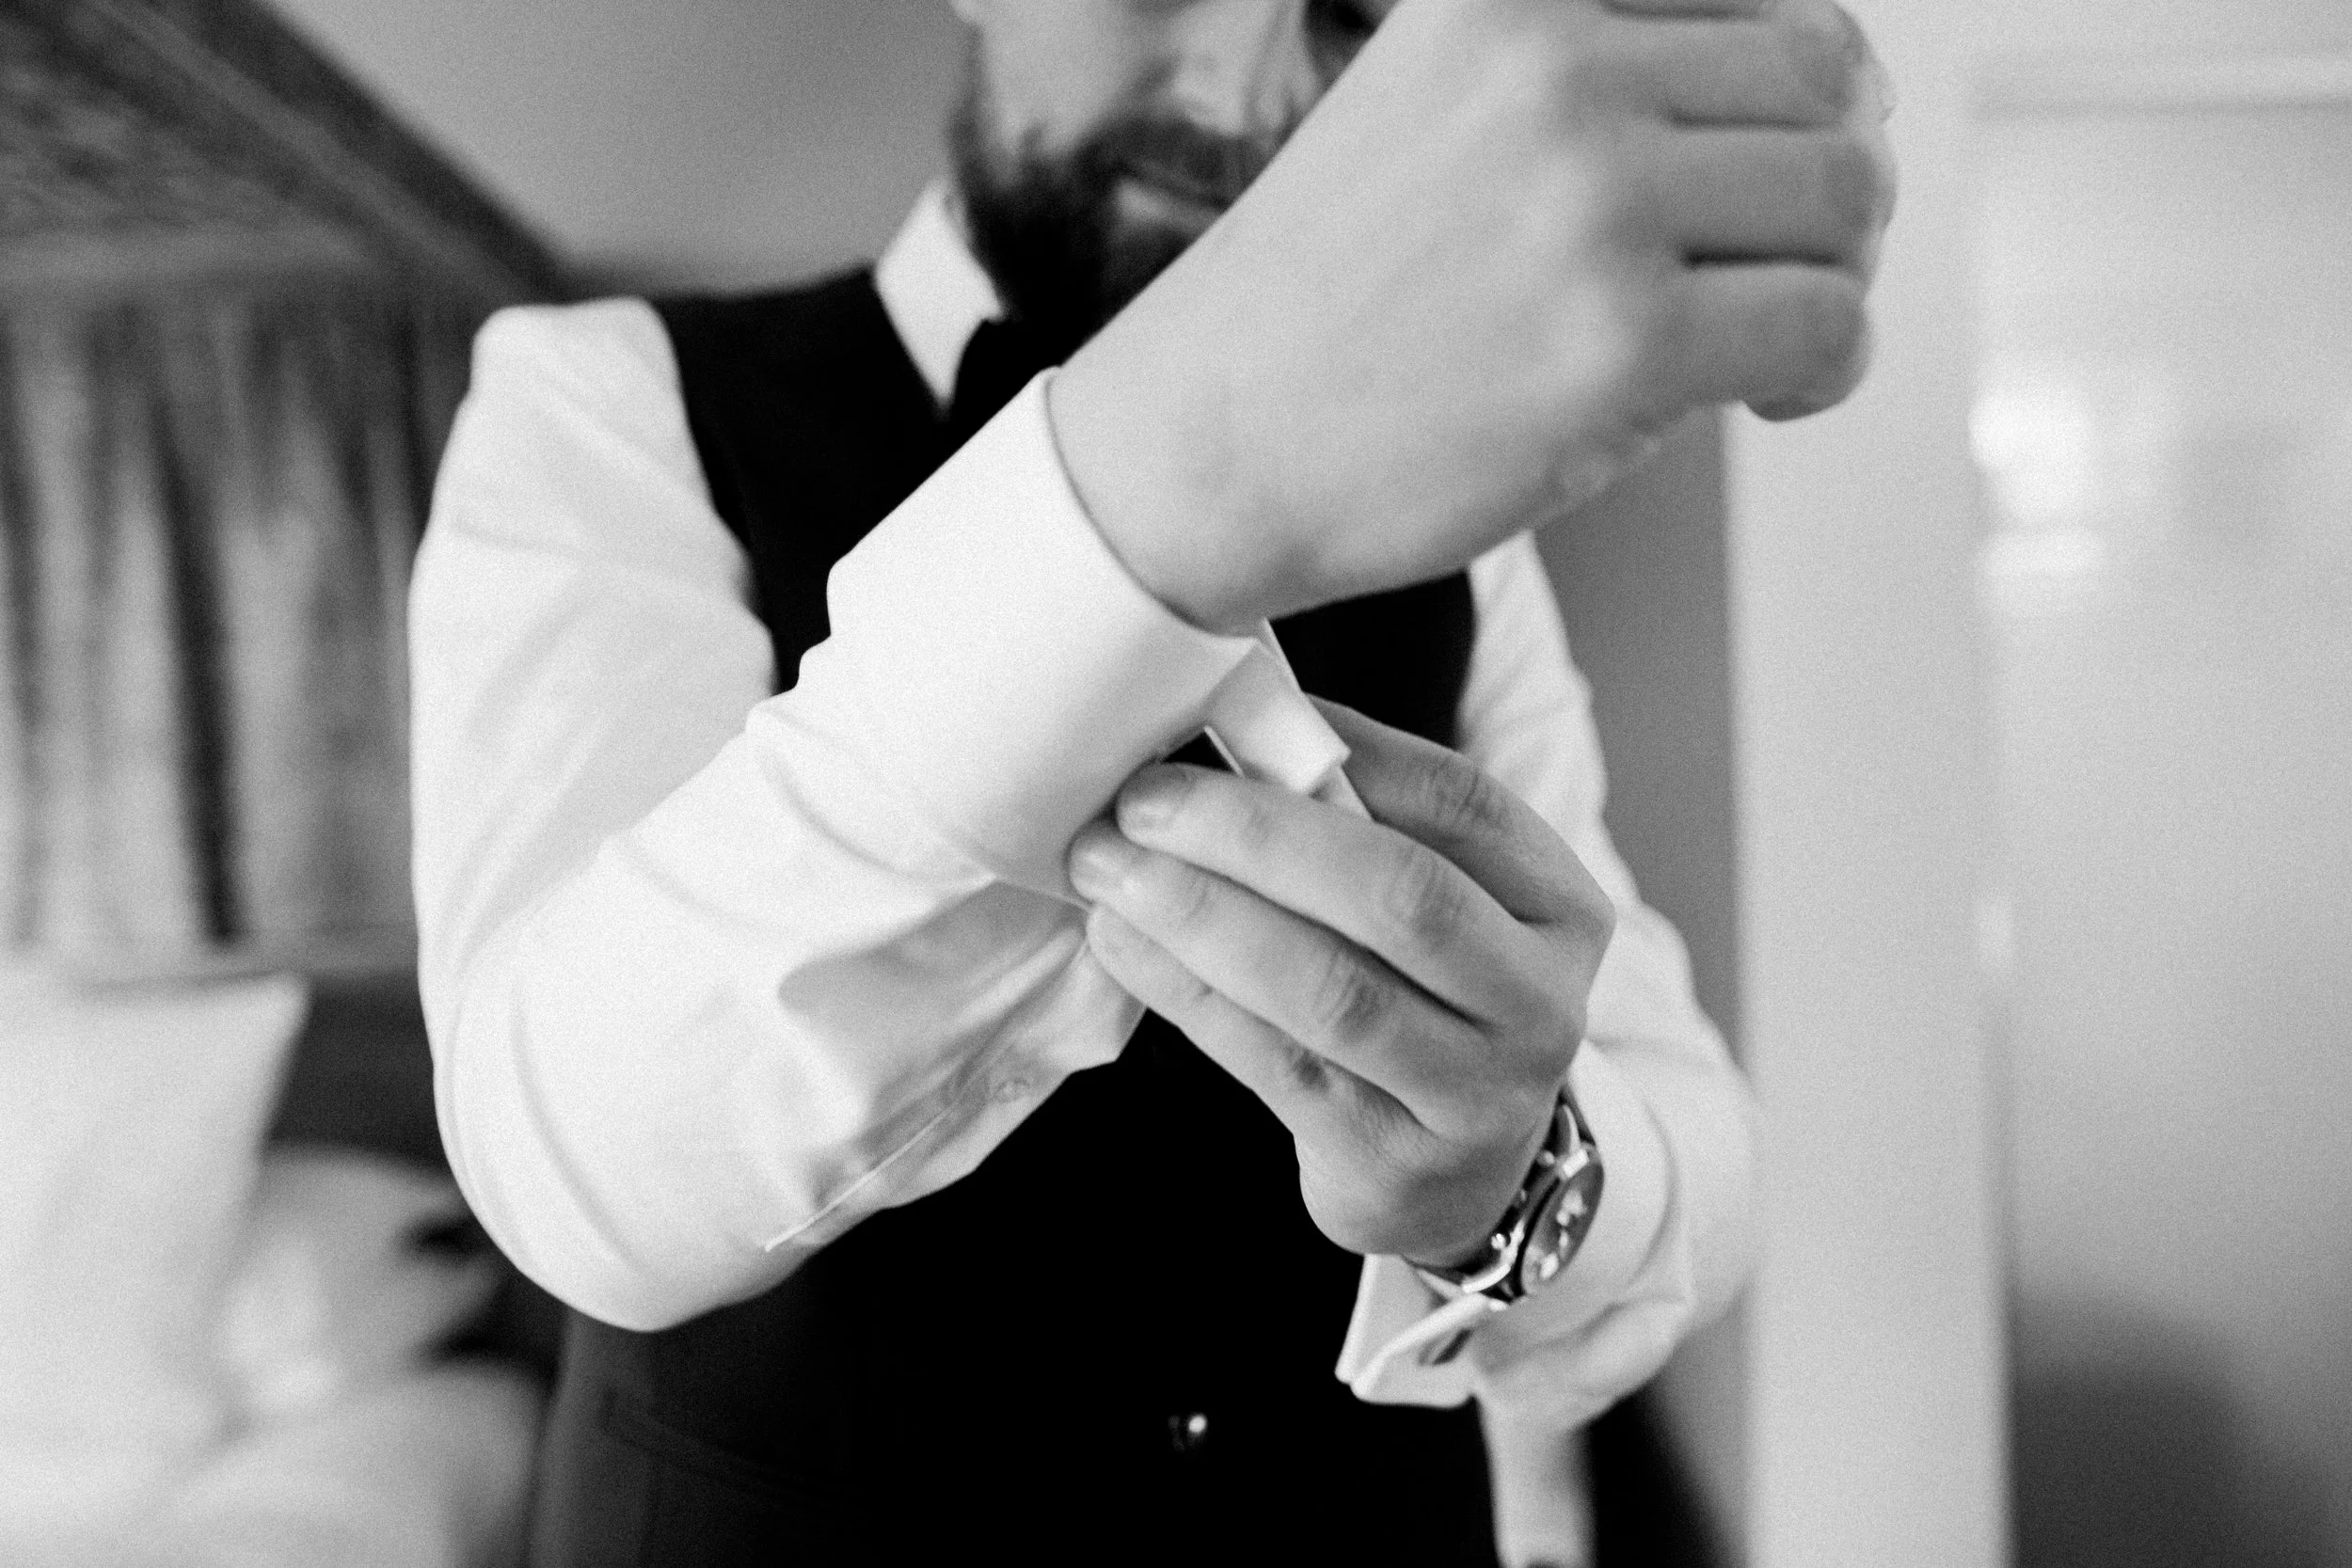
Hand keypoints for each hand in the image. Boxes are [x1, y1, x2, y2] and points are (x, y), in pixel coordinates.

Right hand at [1053, 0, 1896, 630]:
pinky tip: (1766, 399)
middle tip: (1786, 269)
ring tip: (1766, 338)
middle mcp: (1558, 73)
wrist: (1200, 449)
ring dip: (1834, 274)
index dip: (1805, 84)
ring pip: (1845, 196)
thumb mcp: (1435, 114)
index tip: (1773, 164)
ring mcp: (1593, 203)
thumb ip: (1588, 84)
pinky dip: (1826, 370)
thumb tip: (1826, 107)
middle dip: (1833, 181)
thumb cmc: (1328, 310)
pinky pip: (1829, 324)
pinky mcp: (1621, 342)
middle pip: (1826, 82)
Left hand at [1065, 700, 1615, 1266]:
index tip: (1233, 713)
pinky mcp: (1389, 1162)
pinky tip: (1124, 942)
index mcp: (1560, 909)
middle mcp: (1538, 1003)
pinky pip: (1272, 1061)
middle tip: (1145, 800)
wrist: (1457, 1174)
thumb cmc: (1424, 999)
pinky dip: (1185, 991)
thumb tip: (1234, 718)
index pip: (1465, 805)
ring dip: (1202, 916)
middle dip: (1257, 835)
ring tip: (1110, 868)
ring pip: (1330, 990)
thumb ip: (1365, 824)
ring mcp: (1474, 1095)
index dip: (1349, 748)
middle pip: (1401, 896)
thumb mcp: (1442, 908)